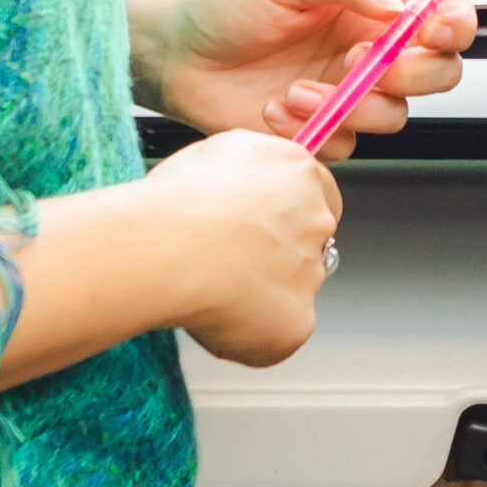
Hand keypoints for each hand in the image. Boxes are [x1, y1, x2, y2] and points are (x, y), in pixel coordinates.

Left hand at [127, 0, 475, 159]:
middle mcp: (368, 51)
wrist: (173, 54)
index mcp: (371, 6)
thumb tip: (393, 2)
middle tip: (368, 63)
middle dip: (413, 74)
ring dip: (353, 106)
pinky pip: (345, 146)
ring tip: (298, 89)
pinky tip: (275, 109)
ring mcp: (347, 95)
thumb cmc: (226, 6)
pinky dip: (314, 131)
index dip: (454, 24)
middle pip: (437, 73)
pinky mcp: (320, 132)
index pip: (442, 14)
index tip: (435, 30)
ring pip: (394, 116)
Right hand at [132, 128, 340, 365]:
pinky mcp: (297, 322)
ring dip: (264, 293)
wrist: (168, 248)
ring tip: (215, 287)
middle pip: (310, 243)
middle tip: (232, 260)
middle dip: (278, 254)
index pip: (318, 196)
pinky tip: (218, 317)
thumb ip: (252, 171)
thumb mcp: (220, 152)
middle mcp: (316, 221)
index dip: (286, 214)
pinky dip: (253, 334)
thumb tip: (247, 184)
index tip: (261, 226)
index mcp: (299, 172)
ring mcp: (310, 273)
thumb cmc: (178, 201)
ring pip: (293, 289)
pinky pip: (280, 334)